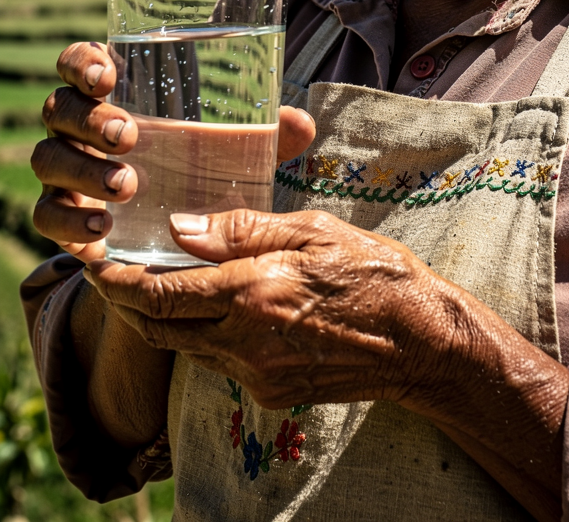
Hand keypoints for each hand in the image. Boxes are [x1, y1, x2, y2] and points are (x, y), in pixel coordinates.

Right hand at [31, 41, 315, 262]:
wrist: (169, 233)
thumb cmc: (198, 168)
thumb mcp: (230, 148)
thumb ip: (264, 133)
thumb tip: (303, 123)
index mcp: (112, 94)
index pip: (77, 63)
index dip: (81, 62)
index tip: (107, 75)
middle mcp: (78, 127)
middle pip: (60, 109)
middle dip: (89, 119)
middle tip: (129, 136)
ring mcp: (65, 172)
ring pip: (49, 160)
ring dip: (83, 171)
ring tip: (126, 186)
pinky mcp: (63, 218)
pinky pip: (47, 217)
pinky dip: (67, 224)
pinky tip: (100, 230)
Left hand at [84, 207, 452, 408]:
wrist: (421, 342)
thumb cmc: (372, 272)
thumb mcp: (311, 231)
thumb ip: (242, 230)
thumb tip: (180, 227)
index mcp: (252, 294)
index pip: (157, 296)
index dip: (115, 283)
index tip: (94, 264)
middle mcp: (244, 342)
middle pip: (156, 330)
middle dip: (124, 303)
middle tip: (112, 273)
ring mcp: (256, 375)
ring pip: (185, 348)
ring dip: (163, 319)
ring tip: (161, 282)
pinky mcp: (271, 394)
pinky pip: (218, 364)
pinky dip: (203, 335)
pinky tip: (220, 308)